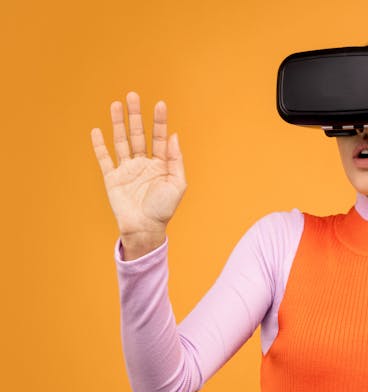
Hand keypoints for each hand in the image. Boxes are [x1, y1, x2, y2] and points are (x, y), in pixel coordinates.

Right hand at [91, 91, 185, 237]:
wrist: (145, 228)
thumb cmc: (164, 209)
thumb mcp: (177, 184)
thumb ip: (175, 160)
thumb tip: (173, 136)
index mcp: (160, 164)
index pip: (159, 137)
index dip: (159, 121)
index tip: (160, 104)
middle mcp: (143, 163)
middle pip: (138, 134)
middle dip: (136, 115)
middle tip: (133, 95)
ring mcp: (127, 170)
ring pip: (121, 141)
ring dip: (118, 123)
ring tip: (116, 104)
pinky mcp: (112, 178)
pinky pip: (105, 159)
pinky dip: (100, 145)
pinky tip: (97, 130)